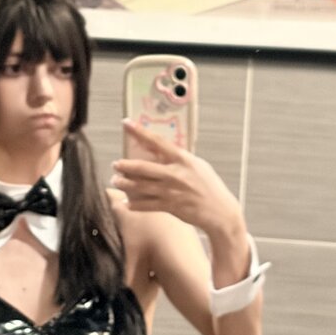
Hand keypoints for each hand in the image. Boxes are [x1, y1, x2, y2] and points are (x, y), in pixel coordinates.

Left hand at [112, 119, 242, 235]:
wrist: (220, 211)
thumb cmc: (209, 186)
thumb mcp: (197, 165)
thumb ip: (179, 158)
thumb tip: (160, 150)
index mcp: (183, 159)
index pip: (157, 141)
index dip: (139, 132)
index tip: (126, 124)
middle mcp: (175, 174)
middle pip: (143, 167)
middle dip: (125, 165)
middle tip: (115, 164)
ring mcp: (172, 191)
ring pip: (140, 186)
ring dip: (124, 184)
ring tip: (115, 181)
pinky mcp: (170, 206)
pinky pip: (146, 205)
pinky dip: (134, 204)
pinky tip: (126, 202)